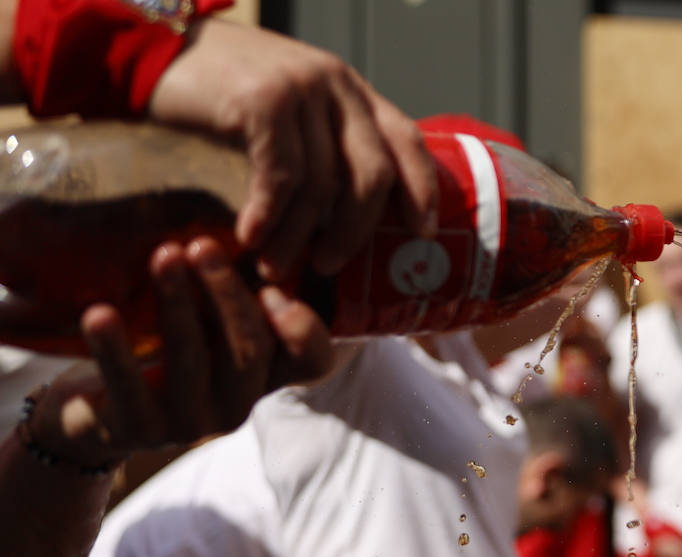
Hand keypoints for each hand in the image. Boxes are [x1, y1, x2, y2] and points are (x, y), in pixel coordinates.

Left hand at [24, 237, 331, 466]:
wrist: (96, 412)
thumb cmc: (159, 353)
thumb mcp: (206, 322)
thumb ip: (230, 293)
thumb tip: (243, 228)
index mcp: (262, 376)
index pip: (312, 362)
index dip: (304, 330)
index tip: (273, 288)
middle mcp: (237, 404)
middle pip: (251, 351)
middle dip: (227, 293)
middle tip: (202, 246)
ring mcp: (191, 423)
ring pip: (194, 360)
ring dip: (178, 303)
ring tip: (163, 256)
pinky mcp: (140, 430)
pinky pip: (129, 386)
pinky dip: (114, 348)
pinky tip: (100, 313)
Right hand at [148, 18, 437, 282]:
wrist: (146, 50)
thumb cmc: (217, 93)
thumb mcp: (288, 111)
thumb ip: (322, 144)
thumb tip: (347, 218)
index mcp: (350, 87)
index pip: (407, 139)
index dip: (421, 189)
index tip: (420, 232)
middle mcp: (334, 83)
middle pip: (373, 174)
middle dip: (355, 231)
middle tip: (330, 265)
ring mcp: (301, 88)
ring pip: (322, 185)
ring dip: (298, 236)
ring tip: (275, 266)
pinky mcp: (265, 101)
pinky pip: (282, 177)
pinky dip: (268, 216)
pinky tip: (251, 238)